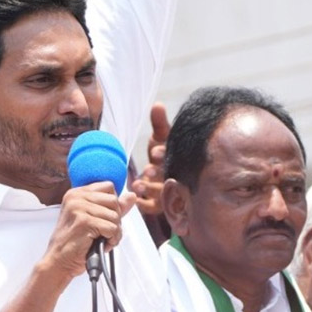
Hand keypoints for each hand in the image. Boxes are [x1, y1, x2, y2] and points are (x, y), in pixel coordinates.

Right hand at [39, 183, 136, 282]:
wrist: (59, 261)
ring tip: (102, 240)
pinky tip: (102, 245)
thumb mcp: (94, 219)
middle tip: (104, 232)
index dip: (113, 204)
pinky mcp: (84, 222)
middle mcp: (76, 197)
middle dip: (115, 219)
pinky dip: (112, 240)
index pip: (109, 187)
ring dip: (114, 232)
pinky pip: (112, 228)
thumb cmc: (74, 242)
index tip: (105, 218)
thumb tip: (132, 196)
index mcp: (77, 193)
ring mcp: (79, 208)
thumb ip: (112, 207)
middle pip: (114, 200)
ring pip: (115, 216)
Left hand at [132, 102, 170, 216]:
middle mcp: (174, 175)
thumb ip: (159, 123)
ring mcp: (168, 191)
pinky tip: (136, 200)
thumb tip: (157, 104)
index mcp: (175, 158)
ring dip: (149, 189)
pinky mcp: (158, 205)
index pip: (170, 155)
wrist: (165, 177)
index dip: (162, 154)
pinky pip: (151, 206)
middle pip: (167, 175)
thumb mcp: (161, 137)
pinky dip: (144, 203)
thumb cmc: (162, 153)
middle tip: (148, 170)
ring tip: (137, 185)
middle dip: (157, 173)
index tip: (154, 152)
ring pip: (160, 192)